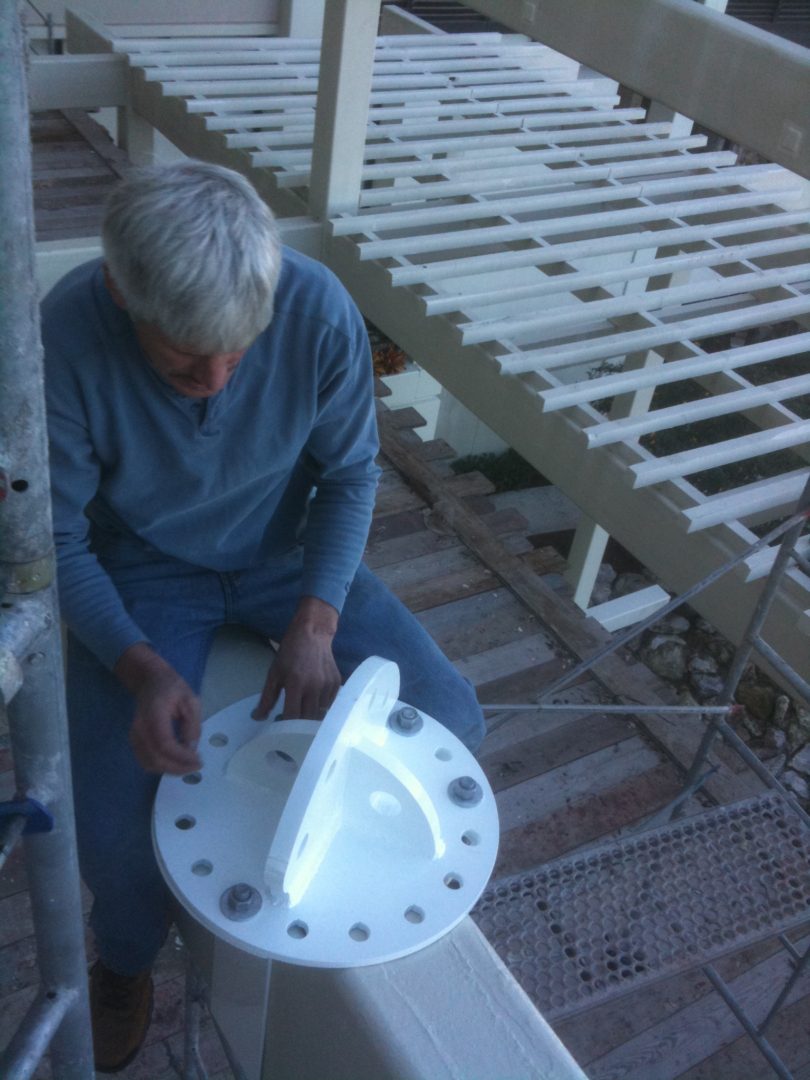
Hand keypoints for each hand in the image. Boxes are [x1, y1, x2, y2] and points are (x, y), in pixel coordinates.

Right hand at [115, 643, 201, 774]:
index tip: (198, 760)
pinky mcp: (135, 741)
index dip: (181, 757)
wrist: (150, 681)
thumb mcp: (191, 701)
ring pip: (149, 763)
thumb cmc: (172, 688)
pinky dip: (162, 766)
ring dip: (170, 770)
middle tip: (197, 766)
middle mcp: (140, 727)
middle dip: (178, 767)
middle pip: (155, 758)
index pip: (164, 744)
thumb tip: (191, 750)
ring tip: (189, 765)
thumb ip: (192, 725)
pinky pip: (146, 761)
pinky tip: (177, 762)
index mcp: (154, 714)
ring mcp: (134, 735)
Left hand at [253, 597, 340, 720]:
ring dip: (310, 715)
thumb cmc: (290, 652)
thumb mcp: (274, 673)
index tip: (280, 724)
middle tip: (291, 720)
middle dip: (298, 724)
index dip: (286, 725)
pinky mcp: (337, 683)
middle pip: (308, 718)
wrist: (313, 633)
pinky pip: (330, 703)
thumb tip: (258, 718)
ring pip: (320, 713)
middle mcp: (314, 686)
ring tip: (302, 710)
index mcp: (296, 683)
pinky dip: (321, 706)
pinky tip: (313, 699)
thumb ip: (267, 698)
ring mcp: (328, 685)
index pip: (292, 716)